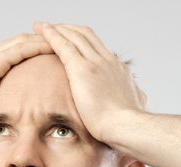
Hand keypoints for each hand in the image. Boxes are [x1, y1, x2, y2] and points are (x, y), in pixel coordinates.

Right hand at [0, 33, 53, 147]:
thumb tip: (2, 128)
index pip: (12, 53)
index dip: (31, 52)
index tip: (50, 57)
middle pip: (19, 42)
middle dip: (40, 42)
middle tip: (61, 46)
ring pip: (22, 42)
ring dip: (43, 41)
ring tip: (63, 45)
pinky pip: (21, 49)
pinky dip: (38, 47)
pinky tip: (54, 50)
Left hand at [32, 22, 147, 144]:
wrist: (126, 126)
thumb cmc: (127, 124)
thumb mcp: (136, 103)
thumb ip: (135, 96)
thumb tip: (139, 97)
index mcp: (118, 69)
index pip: (97, 46)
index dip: (82, 39)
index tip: (70, 39)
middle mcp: (107, 60)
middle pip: (85, 35)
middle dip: (67, 29)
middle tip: (52, 28)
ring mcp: (95, 62)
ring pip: (73, 36)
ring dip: (56, 29)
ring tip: (40, 26)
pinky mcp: (82, 69)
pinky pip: (63, 45)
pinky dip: (51, 35)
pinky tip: (41, 30)